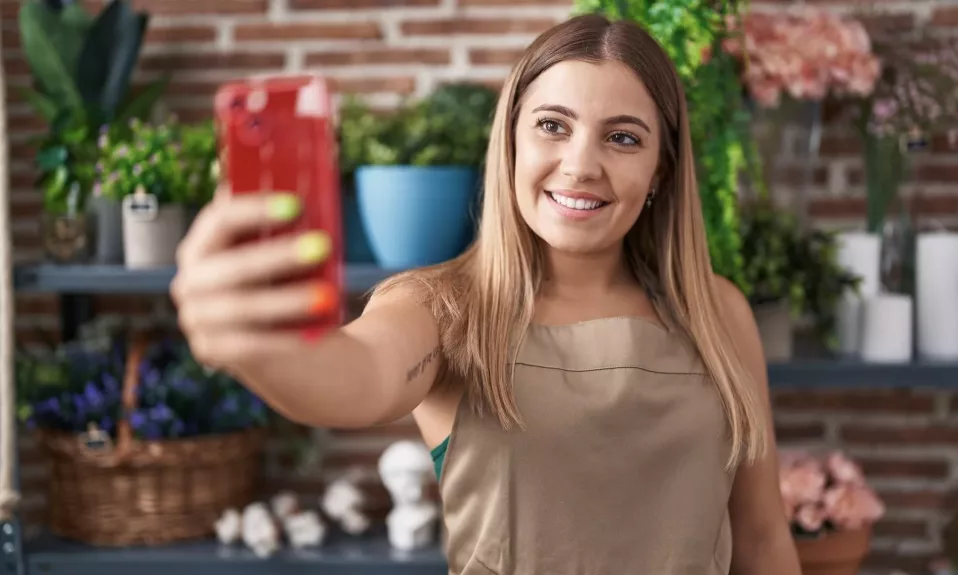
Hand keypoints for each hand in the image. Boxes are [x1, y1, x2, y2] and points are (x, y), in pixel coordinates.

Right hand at [170, 186, 335, 369]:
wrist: (271, 340)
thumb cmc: (280, 282)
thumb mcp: (277, 252)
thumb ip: (286, 229)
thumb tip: (318, 199)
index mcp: (202, 245)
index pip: (219, 219)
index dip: (255, 210)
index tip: (296, 205)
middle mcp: (191, 280)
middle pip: (233, 266)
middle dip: (278, 256)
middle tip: (321, 247)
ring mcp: (196, 318)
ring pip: (242, 307)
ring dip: (286, 301)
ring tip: (327, 297)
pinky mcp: (210, 350)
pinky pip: (247, 345)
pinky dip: (281, 338)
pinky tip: (313, 334)